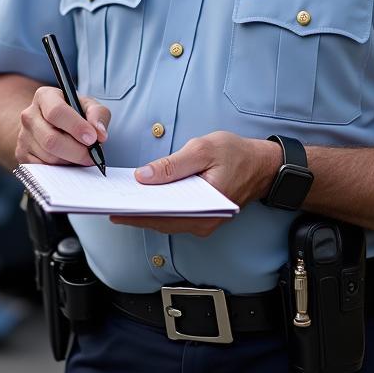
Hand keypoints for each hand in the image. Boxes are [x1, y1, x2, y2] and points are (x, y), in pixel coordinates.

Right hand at [16, 86, 109, 166]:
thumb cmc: (72, 113)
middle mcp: (29, 115)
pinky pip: (43, 169)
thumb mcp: (88, 106)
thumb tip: (100, 133)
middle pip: (51, 139)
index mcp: (45, 96)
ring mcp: (23, 136)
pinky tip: (68, 161)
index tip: (92, 138)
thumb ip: (98, 114)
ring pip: (48, 157)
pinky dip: (60, 169)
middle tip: (92, 155)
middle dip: (76, 151)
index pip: (57, 112)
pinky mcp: (22, 155)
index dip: (76, 127)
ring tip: (81, 155)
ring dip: (70, 161)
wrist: (50, 123)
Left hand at [109, 131, 281, 236]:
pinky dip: (159, 209)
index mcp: (204, 207)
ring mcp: (203, 222)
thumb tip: (143, 177)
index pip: (162, 216)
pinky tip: (145, 197)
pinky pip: (176, 216)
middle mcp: (203, 222)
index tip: (115, 210)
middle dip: (135, 214)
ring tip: (122, 200)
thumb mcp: (202, 150)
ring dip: (145, 212)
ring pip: (167, 221)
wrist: (263, 164)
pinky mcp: (203, 216)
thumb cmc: (236, 154)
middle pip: (162, 222)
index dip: (136, 214)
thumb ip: (172, 165)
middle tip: (111, 205)